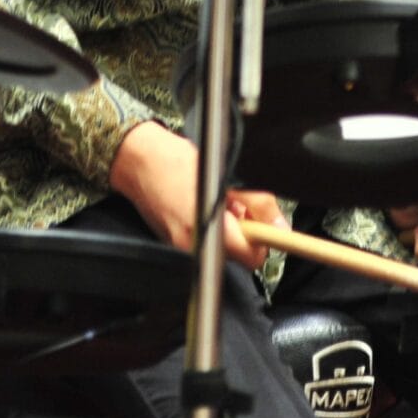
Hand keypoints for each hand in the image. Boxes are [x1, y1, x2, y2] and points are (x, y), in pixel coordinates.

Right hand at [108, 122, 285, 271]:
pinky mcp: (172, 244)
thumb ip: (259, 204)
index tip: (264, 225)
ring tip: (216, 202)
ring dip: (227, 229)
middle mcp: (193, 246)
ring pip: (221, 249)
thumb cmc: (176, 162)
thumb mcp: (228, 176)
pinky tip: (201, 207)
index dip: (263, 240)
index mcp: (209, 229)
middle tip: (236, 204)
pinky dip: (210, 227)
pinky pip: (204, 242)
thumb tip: (280, 225)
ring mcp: (180, 248)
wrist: (138, 160)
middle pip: (237, 254)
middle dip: (244, 231)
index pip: (252, 257)